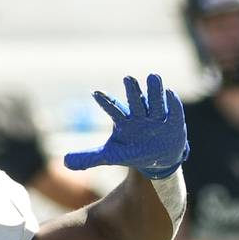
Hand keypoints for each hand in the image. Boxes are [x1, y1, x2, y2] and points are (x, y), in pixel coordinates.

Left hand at [64, 74, 187, 179]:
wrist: (157, 158)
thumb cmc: (132, 150)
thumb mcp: (111, 156)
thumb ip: (89, 158)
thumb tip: (64, 162)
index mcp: (125, 121)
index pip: (113, 110)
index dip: (105, 102)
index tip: (95, 93)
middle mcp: (140, 116)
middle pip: (135, 102)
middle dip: (132, 91)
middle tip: (128, 78)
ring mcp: (157, 118)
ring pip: (155, 102)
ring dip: (154, 91)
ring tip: (153, 77)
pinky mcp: (173, 124)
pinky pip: (173, 113)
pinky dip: (172, 104)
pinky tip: (170, 93)